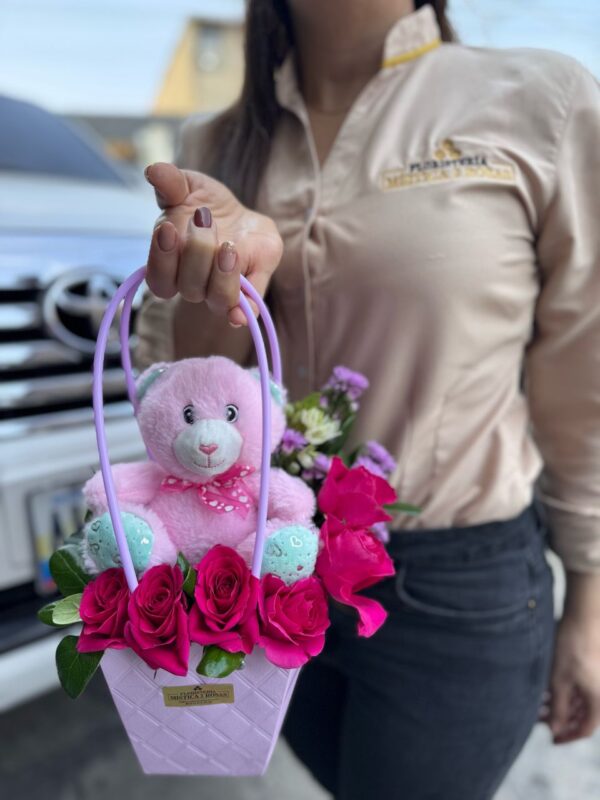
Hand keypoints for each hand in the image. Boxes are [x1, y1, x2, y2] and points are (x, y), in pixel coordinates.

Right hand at [144, 162, 283, 325]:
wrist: (241, 216)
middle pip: (189, 286)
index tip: (168, 228)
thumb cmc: (206, 206)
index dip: (161, 259)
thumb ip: (171, 183)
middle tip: (204, 218)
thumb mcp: (189, 187)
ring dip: (222, 275)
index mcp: (172, 266)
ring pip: (218, 299)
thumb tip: (154, 170)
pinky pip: (247, 310)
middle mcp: (194, 284)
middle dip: (197, 252)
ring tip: (228, 247)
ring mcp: (222, 290)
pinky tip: (242, 313)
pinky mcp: (252, 288)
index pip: (158, 280)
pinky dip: (244, 313)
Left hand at [542, 573, 599, 743]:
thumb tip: (557, 731)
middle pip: (582, 715)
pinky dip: (563, 692)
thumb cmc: (572, 646)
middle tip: (540, 719)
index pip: (586, 729)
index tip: (552, 739)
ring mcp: (595, 679)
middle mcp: (599, 692)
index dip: (569, 736)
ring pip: (579, 701)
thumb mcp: (560, 680)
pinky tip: (545, 689)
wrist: (583, 616)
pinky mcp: (589, 668)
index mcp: (597, 699)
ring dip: (560, 705)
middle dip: (561, 719)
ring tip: (538, 704)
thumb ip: (559, 708)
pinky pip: (578, 688)